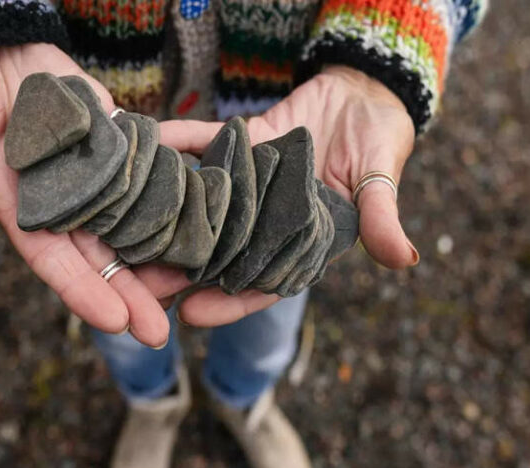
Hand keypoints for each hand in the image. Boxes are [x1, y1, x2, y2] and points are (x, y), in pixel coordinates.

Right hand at [0, 44, 170, 346]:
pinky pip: (151, 172)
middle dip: (129, 295)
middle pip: (99, 256)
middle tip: (159, 334)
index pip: (52, 259)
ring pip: (132, 224)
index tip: (114, 322)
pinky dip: (177, 190)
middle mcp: (62, 202)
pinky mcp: (118, 145)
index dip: (82, 291)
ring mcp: (95, 177)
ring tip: (195, 284)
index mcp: (20, 207)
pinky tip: (207, 213)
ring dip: (159, 255)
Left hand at [152, 65, 419, 326]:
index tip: (192, 315)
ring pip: (204, 206)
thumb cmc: (380, 140)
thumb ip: (381, 218)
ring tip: (126, 232)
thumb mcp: (381, 180)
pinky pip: (204, 146)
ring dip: (169, 217)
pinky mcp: (237, 146)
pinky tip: (147, 149)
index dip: (229, 301)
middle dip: (181, 271)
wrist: (365, 91)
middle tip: (138, 286)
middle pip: (219, 252)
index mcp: (302, 238)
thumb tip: (403, 258)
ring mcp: (248, 183)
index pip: (262, 280)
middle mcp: (267, 218)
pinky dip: (179, 145)